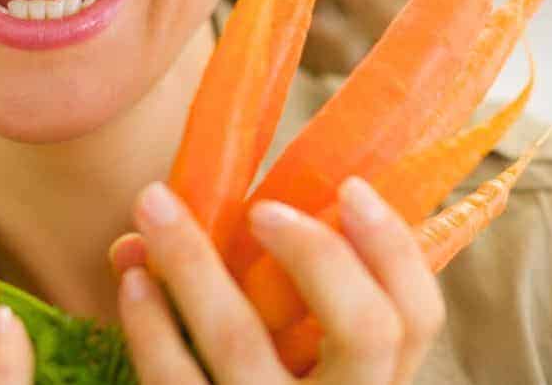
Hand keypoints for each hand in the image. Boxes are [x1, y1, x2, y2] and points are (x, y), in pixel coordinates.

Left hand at [112, 178, 442, 383]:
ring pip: (241, 343)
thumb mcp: (292, 364)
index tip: (350, 186)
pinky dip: (150, 324)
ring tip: (154, 207)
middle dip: (315, 252)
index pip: (418, 317)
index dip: (393, 248)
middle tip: (261, 206)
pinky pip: (176, 381)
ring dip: (192, 262)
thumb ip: (268, 292)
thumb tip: (187, 204)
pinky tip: (132, 282)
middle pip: (366, 330)